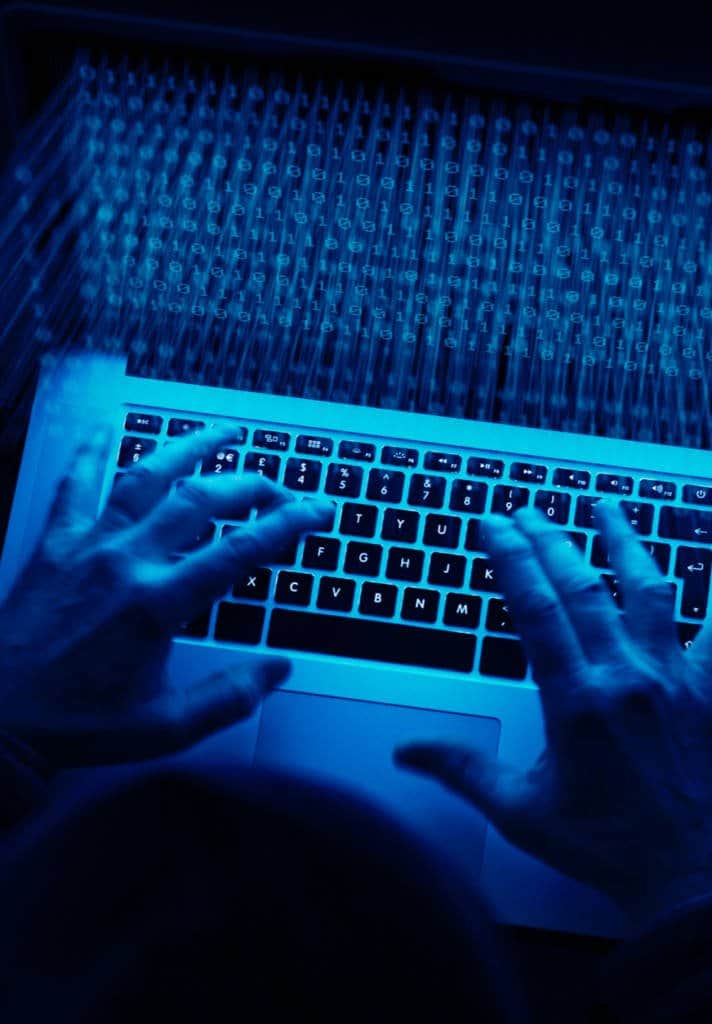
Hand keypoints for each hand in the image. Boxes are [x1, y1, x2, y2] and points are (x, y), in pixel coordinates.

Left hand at [0, 425, 332, 769]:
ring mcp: (87, 547)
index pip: (240, 551)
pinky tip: (105, 425)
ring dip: (190, 448)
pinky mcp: (54, 545)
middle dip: (250, 484)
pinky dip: (90, 450)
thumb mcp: (165, 725)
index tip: (316, 510)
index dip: (287, 525)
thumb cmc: (78, 723)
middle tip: (279, 487)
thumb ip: (228, 695)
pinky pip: (75, 484)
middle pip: (201, 500)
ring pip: (146, 476)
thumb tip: (276, 668)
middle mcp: (126, 562)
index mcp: (157, 604)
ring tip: (222, 430)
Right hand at [396, 502, 711, 928]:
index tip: (494, 524)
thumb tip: (407, 752)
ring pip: (649, 589)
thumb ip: (462, 770)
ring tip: (606, 505)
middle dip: (549, 539)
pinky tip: (707, 555)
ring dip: (624, 541)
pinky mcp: (707, 689)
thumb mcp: (521, 810)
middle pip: (582, 586)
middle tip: (526, 511)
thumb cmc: (608, 846)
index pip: (536, 607)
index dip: (510, 557)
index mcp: (577, 702)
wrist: (686, 877)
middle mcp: (626, 678)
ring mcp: (673, 679)